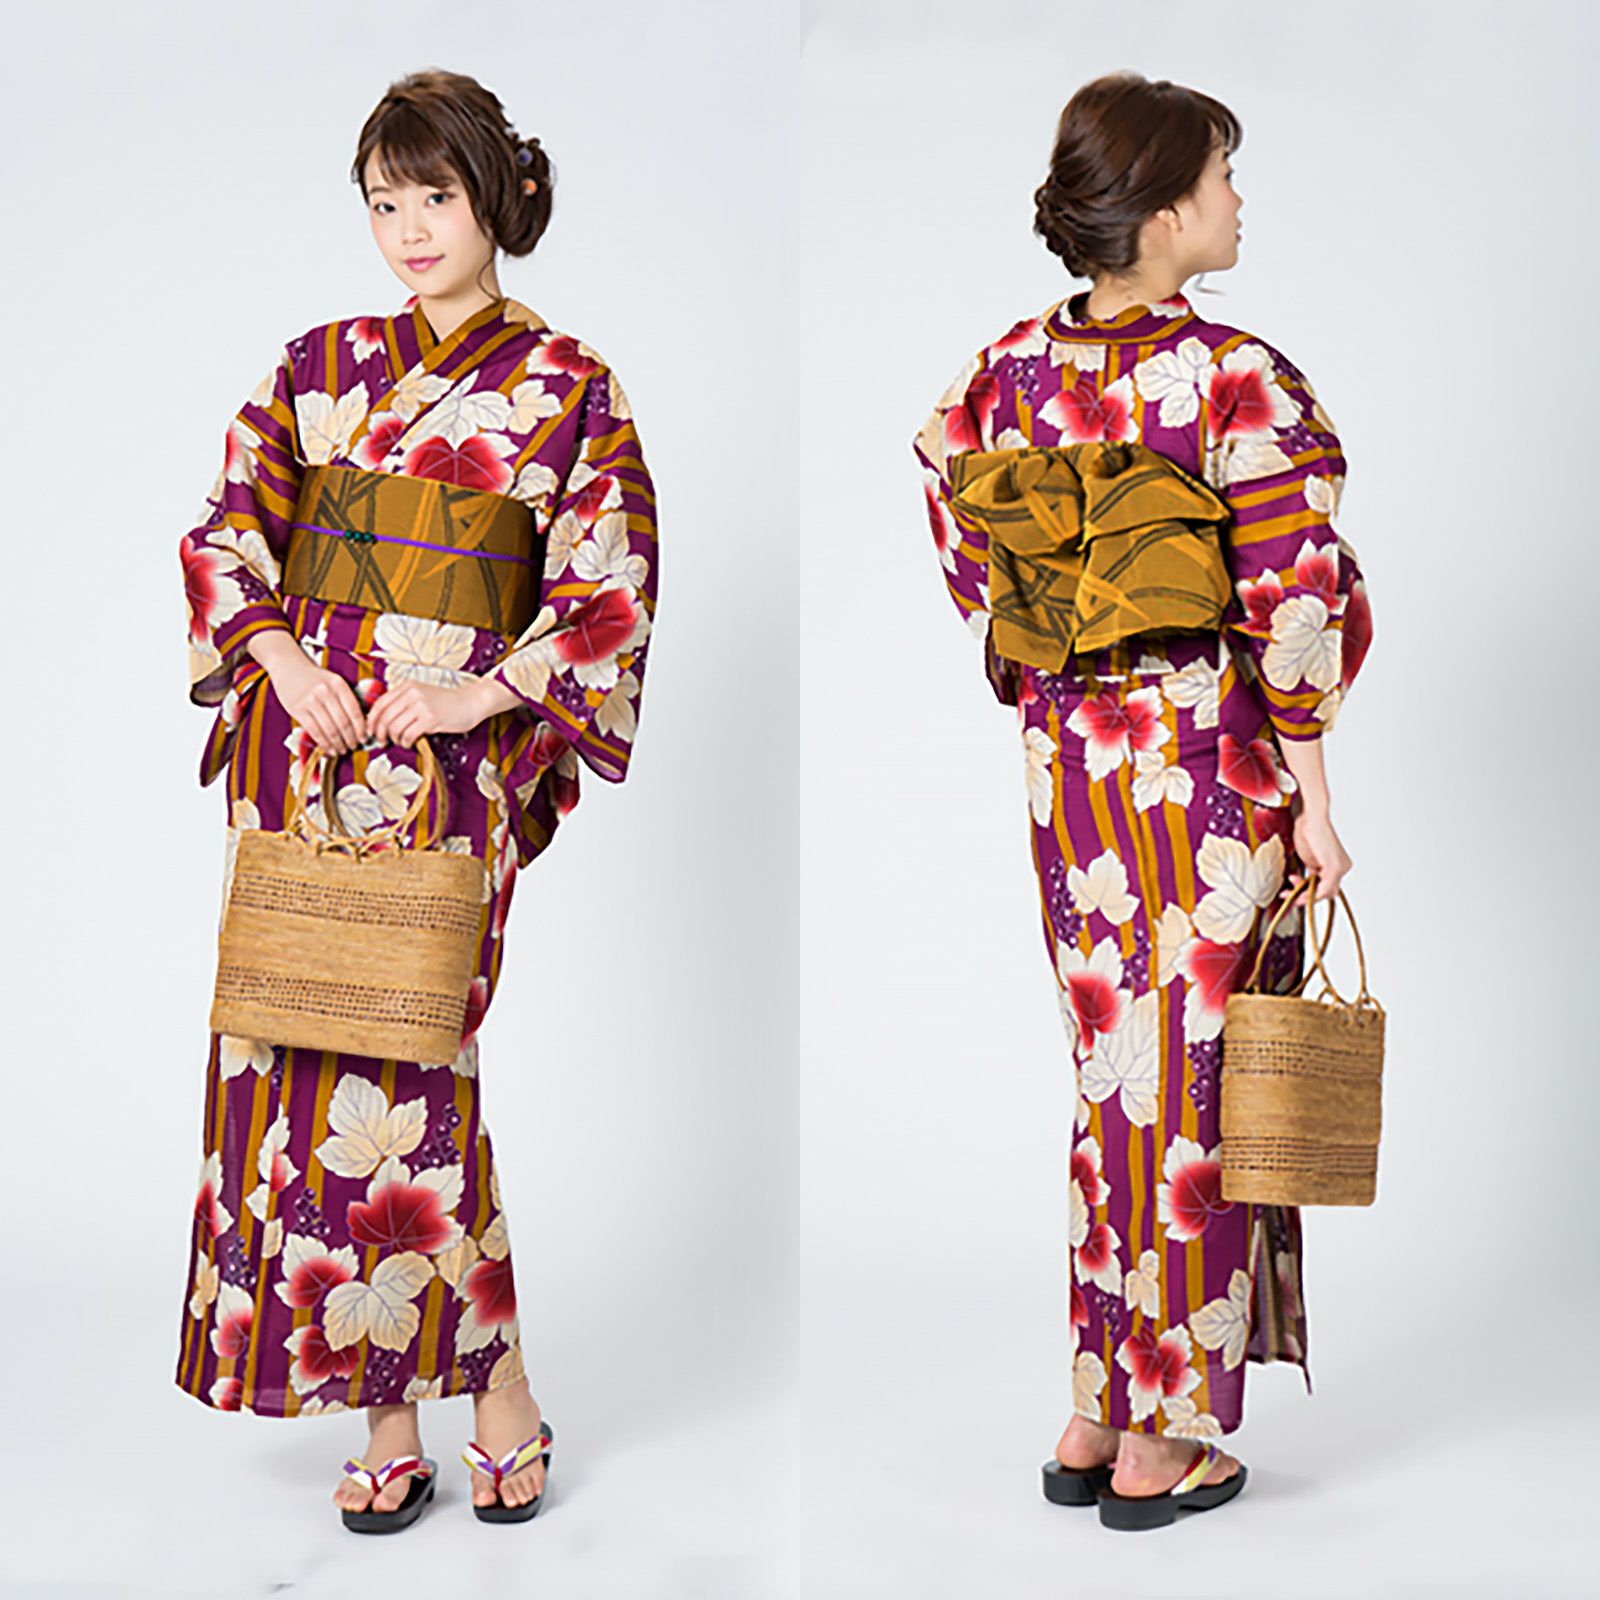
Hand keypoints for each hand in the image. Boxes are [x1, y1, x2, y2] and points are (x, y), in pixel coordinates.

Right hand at [259, 642, 367, 755]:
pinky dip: (323, 742)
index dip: (360, 728)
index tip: (363, 739)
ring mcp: (310, 700)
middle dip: (350, 738)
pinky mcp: (297, 708)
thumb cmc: (315, 679)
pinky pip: (314, 730)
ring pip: (329, 729)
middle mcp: (326, 691)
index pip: (354, 711)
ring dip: (337, 743)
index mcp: (339, 684)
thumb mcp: (333, 682)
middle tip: (353, 747)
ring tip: (342, 750)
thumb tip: (359, 726)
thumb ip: (345, 699)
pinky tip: (328, 748)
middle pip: (343, 722)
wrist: (288, 667)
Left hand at [365, 676, 496, 747]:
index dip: (372, 720)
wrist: (470, 702)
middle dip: (380, 732)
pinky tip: (410, 743)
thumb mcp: (422, 695)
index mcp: (407, 686)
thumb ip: (404, 703)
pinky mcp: (430, 718)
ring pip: (395, 727)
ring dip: (394, 739)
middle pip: (385, 717)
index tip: (371, 731)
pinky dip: (405, 742)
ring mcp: (421, 705)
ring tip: (401, 742)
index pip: (380, 703)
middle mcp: (412, 693)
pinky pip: (408, 734)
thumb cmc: (446, 703)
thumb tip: (382, 722)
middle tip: (383, 741)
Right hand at [1287, 802, 1351, 902]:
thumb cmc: (1308, 832)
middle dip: (1307, 896)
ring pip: (1326, 893)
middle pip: (1328, 892)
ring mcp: (1341, 867)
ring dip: (1306, 896)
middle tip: (1290, 896)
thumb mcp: (1310, 859)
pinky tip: (1298, 893)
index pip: (1327, 886)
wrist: (1310, 817)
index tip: (1294, 894)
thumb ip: (1313, 873)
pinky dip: (1311, 894)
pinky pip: (1324, 889)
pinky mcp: (1334, 867)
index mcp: (1339, 864)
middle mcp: (1344, 866)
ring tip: (1291, 893)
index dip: (1310, 893)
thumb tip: (1307, 886)